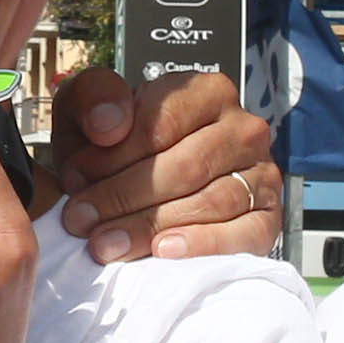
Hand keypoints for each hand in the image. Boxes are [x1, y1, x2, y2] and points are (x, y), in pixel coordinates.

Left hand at [54, 66, 277, 266]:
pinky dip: (204, 244)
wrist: (133, 182)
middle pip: (186, 166)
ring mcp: (262, 172)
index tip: (75, 178)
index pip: (162, 124)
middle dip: (124, 197)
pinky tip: (164, 251)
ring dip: (151, 226)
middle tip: (81, 220)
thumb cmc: (111, 145)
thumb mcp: (88, 109)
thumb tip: (109, 124)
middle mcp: (242, 128)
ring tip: (106, 243)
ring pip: (211, 201)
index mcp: (205, 91)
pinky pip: (245, 233)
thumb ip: (92, 97)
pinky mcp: (268, 216)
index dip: (113, 156)